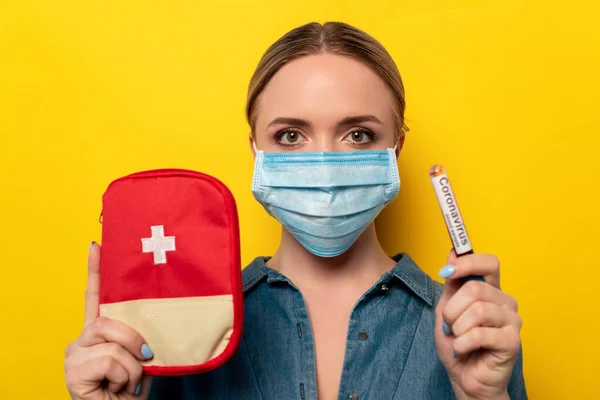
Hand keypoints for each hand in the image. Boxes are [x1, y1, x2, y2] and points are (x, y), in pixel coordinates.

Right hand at [64, 242, 152, 398]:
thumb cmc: (136, 388)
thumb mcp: (146, 355)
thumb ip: (144, 334)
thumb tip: (162, 311)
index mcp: (101, 332)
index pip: (95, 296)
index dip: (95, 270)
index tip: (97, 245)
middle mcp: (83, 339)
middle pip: (107, 320)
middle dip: (134, 339)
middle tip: (146, 357)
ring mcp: (75, 356)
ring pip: (111, 342)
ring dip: (132, 365)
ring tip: (130, 380)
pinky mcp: (73, 373)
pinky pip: (109, 361)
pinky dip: (124, 377)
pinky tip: (118, 388)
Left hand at [434, 250, 521, 399]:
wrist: (464, 378)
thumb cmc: (457, 343)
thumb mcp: (446, 309)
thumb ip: (452, 283)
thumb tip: (453, 253)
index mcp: (490, 290)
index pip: (489, 262)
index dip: (467, 262)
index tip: (446, 271)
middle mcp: (505, 301)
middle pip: (475, 287)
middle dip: (452, 308)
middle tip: (451, 325)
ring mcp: (512, 321)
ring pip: (477, 310)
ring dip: (457, 327)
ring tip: (458, 338)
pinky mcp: (512, 341)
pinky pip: (479, 333)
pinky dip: (462, 343)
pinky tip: (464, 349)